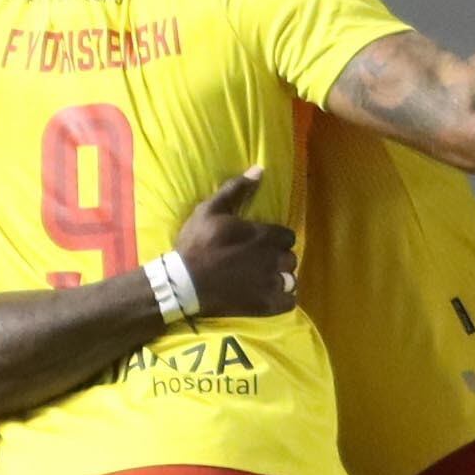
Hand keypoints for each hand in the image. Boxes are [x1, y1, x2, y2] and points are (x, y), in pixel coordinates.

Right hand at [168, 169, 298, 319]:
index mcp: (263, 235)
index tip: (262, 242)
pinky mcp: (265, 305)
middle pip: (291, 257)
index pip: (288, 236)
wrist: (183, 283)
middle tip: (261, 261)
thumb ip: (236, 189)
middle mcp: (272, 259)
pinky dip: (282, 299)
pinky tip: (269, 296)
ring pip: (291, 280)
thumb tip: (260, 169)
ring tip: (265, 279)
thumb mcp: (210, 210)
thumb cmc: (196, 244)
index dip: (276, 239)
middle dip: (279, 258)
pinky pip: (289, 302)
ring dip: (281, 278)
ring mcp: (270, 284)